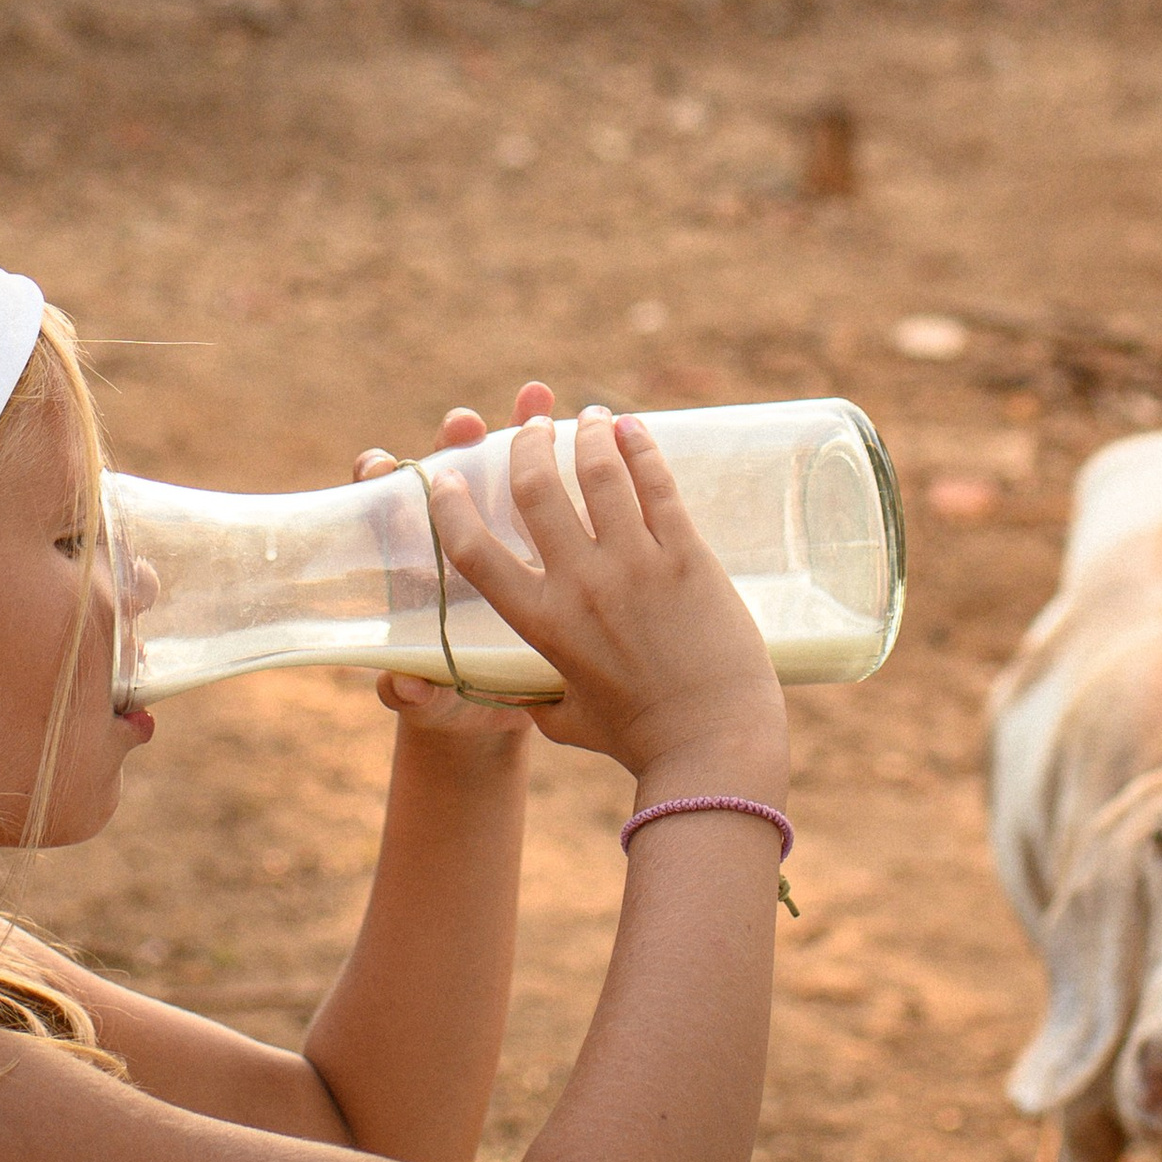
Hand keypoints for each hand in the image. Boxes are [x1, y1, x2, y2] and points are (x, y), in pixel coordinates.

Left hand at [349, 385, 554, 743]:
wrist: (500, 713)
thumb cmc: (452, 702)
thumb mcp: (436, 703)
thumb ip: (413, 694)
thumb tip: (398, 688)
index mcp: (414, 574)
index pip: (386, 514)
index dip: (378, 484)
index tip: (378, 463)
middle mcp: (452, 540)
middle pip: (446, 477)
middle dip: (453, 443)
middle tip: (466, 421)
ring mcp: (499, 530)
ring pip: (503, 470)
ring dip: (518, 430)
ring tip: (539, 396)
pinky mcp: (541, 536)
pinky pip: (554, 490)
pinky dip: (567, 457)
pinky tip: (601, 429)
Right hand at [427, 406, 784, 787]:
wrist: (713, 743)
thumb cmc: (640, 741)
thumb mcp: (568, 722)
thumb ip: (538, 699)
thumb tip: (523, 692)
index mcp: (541, 623)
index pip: (474, 552)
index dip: (451, 507)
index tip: (447, 478)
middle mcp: (581, 584)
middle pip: (536, 490)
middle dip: (528, 446)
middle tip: (534, 427)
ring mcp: (636, 565)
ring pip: (599, 473)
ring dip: (587, 434)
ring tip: (589, 417)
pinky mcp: (688, 556)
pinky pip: (657, 486)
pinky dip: (640, 448)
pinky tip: (632, 430)